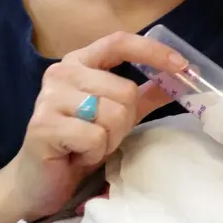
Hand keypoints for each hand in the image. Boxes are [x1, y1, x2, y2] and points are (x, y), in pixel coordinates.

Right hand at [8, 31, 186, 220]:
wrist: (40, 180)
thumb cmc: (80, 142)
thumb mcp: (119, 114)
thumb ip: (145, 95)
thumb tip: (182, 79)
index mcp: (80, 62)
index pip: (119, 42)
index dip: (152, 51)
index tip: (182, 66)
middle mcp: (62, 72)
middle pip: (125, 90)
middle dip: (124, 121)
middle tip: (103, 135)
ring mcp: (50, 97)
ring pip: (113, 114)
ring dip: (110, 139)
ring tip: (89, 145)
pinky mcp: (44, 126)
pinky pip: (95, 137)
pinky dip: (94, 153)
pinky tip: (77, 155)